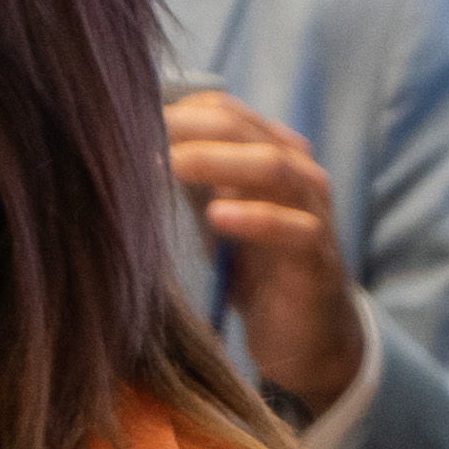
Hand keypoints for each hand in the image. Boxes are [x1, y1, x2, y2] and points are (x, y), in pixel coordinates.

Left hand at [160, 88, 367, 419]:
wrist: (304, 337)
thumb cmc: (253, 270)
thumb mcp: (213, 216)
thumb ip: (187, 182)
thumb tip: (132, 147)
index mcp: (270, 154)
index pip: (225, 111)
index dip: (178, 111)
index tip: (131, 120)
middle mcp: (296, 173)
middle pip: (244, 129)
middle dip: (191, 128)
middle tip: (143, 133)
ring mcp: (312, 212)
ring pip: (274, 168)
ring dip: (219, 161)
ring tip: (173, 163)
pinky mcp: (318, 257)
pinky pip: (293, 228)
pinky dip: (255, 218)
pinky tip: (217, 216)